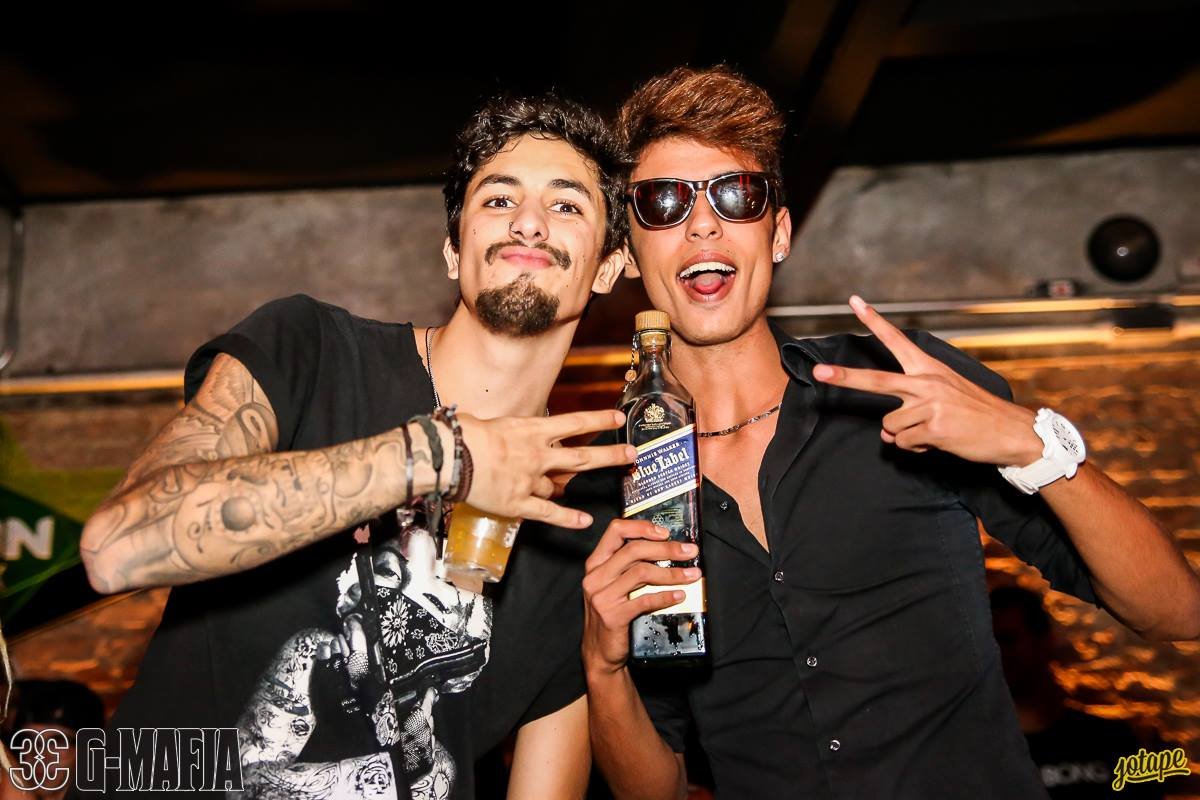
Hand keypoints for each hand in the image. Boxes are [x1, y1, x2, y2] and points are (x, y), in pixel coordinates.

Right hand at [458, 410, 634, 528]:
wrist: (450, 456)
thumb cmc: (464, 434)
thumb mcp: (494, 423)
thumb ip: (512, 431)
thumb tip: (514, 431)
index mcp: (532, 430)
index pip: (575, 423)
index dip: (599, 421)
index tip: (618, 418)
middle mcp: (537, 454)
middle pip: (582, 455)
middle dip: (611, 455)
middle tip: (632, 454)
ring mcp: (530, 480)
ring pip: (564, 483)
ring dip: (581, 483)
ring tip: (597, 485)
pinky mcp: (519, 503)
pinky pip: (549, 513)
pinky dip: (568, 518)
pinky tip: (584, 521)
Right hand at [582, 519, 700, 676]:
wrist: (600, 652)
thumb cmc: (612, 614)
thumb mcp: (613, 585)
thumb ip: (629, 566)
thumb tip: (666, 549)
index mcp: (596, 563)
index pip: (615, 531)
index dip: (642, 527)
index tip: (665, 533)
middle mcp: (595, 576)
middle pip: (634, 550)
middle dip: (666, 548)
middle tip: (689, 552)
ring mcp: (602, 596)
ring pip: (642, 572)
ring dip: (672, 572)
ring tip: (692, 575)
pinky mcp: (612, 616)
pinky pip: (644, 600)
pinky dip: (665, 596)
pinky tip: (679, 595)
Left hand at [811, 295, 1042, 466]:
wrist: (1012, 433)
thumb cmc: (976, 414)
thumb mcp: (944, 400)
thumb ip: (909, 409)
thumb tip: (885, 430)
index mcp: (929, 368)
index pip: (896, 340)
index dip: (873, 320)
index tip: (853, 301)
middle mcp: (927, 383)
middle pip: (876, 380)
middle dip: (844, 377)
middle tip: (818, 373)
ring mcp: (930, 405)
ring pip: (891, 426)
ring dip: (906, 435)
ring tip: (934, 431)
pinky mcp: (934, 428)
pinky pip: (904, 443)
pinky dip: (917, 449)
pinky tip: (938, 442)